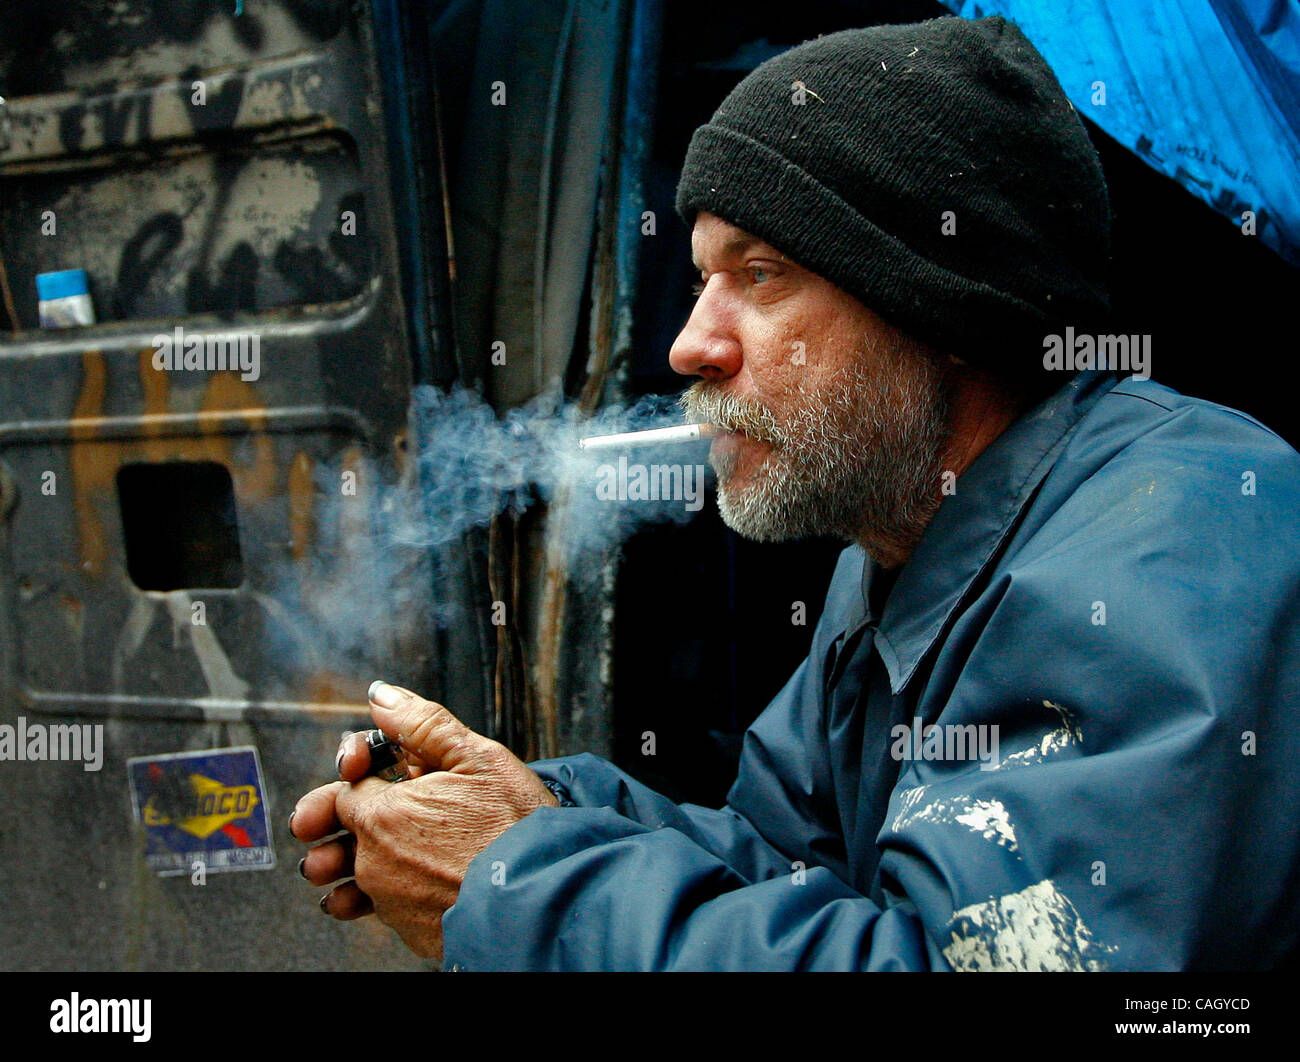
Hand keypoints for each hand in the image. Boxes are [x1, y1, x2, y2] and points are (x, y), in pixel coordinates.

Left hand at [290, 681, 559, 961]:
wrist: (544, 898)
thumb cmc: (517, 828)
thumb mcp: (478, 758)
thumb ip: (423, 724)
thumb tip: (382, 696)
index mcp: (382, 816)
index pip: (342, 792)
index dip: (354, 776)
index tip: (361, 772)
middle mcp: (376, 864)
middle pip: (341, 842)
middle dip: (333, 833)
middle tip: (332, 828)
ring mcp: (393, 904)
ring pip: (361, 883)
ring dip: (354, 874)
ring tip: (369, 865)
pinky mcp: (413, 933)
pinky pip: (391, 910)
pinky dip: (396, 897)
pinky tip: (415, 886)